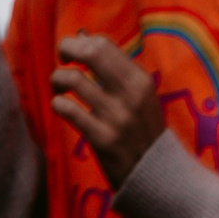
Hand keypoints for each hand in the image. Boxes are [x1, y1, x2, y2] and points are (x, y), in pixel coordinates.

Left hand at [52, 34, 163, 189]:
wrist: (160, 181)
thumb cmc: (144, 135)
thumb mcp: (140, 98)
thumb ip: (115, 69)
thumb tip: (82, 36)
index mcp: (141, 82)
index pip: (103, 45)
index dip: (81, 43)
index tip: (75, 54)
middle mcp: (130, 96)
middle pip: (88, 53)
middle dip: (67, 50)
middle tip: (63, 61)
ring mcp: (117, 119)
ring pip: (72, 79)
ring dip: (57, 80)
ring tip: (59, 89)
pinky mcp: (103, 140)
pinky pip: (67, 109)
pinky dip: (58, 104)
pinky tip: (62, 108)